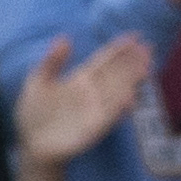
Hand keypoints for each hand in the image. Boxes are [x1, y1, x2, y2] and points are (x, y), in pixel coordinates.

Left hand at [13, 32, 150, 166]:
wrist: (32, 144)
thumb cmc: (34, 113)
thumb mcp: (37, 82)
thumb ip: (52, 61)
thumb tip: (64, 38)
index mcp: (80, 79)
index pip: (104, 60)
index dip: (119, 49)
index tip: (135, 36)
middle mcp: (92, 92)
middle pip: (116, 73)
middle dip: (132, 61)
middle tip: (148, 47)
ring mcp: (96, 109)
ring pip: (118, 91)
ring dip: (132, 80)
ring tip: (146, 66)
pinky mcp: (94, 127)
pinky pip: (110, 115)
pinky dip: (120, 106)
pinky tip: (130, 96)